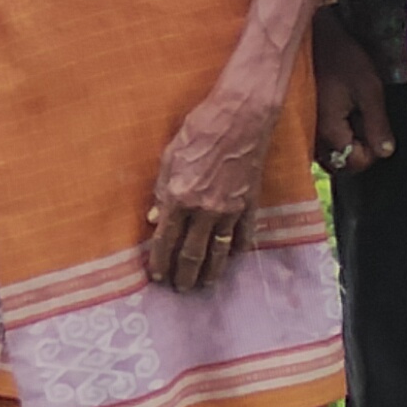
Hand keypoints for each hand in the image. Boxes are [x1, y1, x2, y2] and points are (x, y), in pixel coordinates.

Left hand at [146, 74, 279, 290]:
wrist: (242, 116)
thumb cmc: (200, 129)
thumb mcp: (169, 156)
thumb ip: (162, 190)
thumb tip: (155, 218)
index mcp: (180, 197)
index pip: (166, 239)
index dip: (160, 260)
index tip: (157, 276)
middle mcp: (205, 209)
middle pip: (193, 253)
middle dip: (184, 274)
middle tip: (180, 290)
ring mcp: (231, 209)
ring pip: (219, 252)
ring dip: (210, 272)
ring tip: (204, 285)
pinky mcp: (251, 204)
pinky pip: (243, 236)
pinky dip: (237, 252)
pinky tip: (231, 261)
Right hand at [311, 10, 393, 175]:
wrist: (312, 36)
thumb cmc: (343, 59)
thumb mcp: (369, 88)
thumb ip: (377, 123)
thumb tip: (386, 152)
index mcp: (330, 129)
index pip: (356, 163)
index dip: (373, 151)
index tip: (377, 128)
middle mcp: (313, 136)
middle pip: (341, 164)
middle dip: (359, 150)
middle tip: (367, 122)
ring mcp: (305, 129)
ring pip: (330, 155)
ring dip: (346, 144)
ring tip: (353, 116)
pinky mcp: (302, 120)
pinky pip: (320, 143)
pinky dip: (333, 137)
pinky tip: (340, 114)